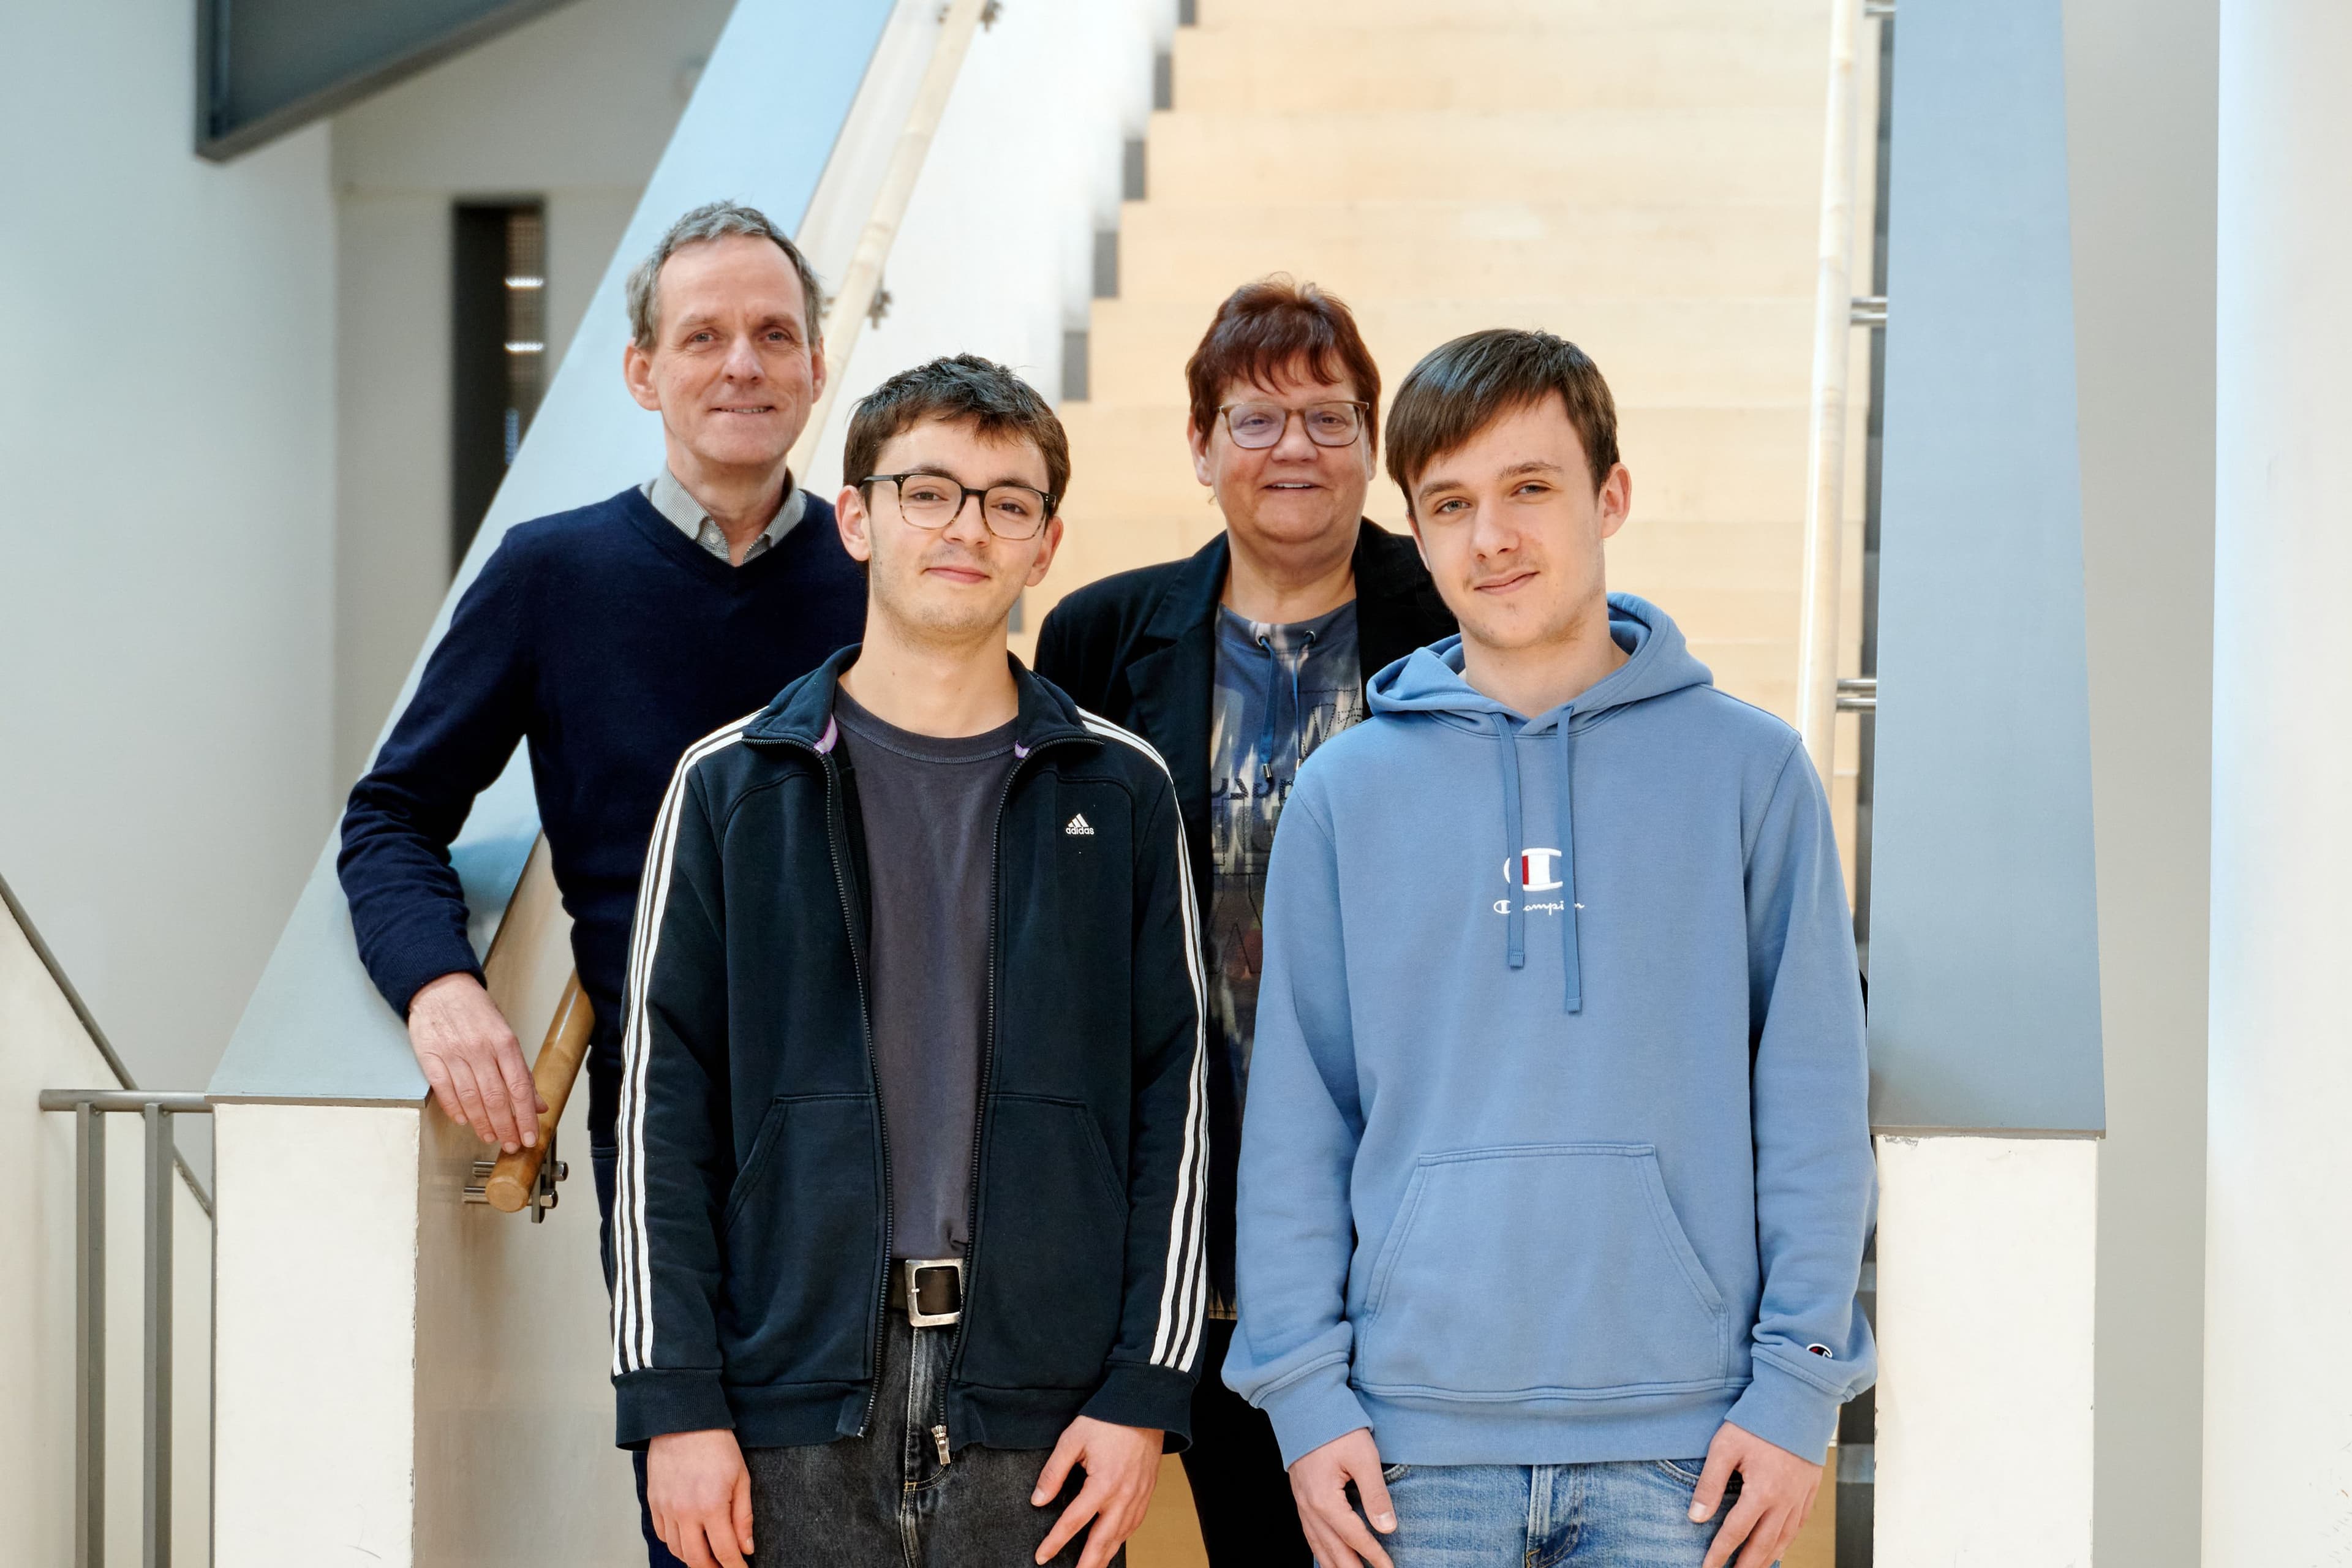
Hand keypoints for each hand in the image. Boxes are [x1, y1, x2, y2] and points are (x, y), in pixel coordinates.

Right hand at [407, 971, 543, 1151]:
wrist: (440, 987)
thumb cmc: (475, 1011)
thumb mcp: (505, 1034)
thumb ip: (520, 1070)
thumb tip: (537, 1103)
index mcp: (504, 1042)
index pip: (519, 1087)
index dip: (525, 1116)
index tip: (529, 1136)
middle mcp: (480, 1049)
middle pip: (495, 1097)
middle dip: (506, 1126)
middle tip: (511, 1144)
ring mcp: (453, 1054)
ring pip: (470, 1098)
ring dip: (482, 1123)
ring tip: (491, 1137)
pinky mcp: (430, 1057)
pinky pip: (444, 1090)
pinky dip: (455, 1109)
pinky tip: (464, 1121)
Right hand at [647, 1428, 753, 1567]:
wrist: (684, 1420)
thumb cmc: (716, 1445)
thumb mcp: (741, 1478)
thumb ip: (743, 1517)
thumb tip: (746, 1547)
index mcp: (711, 1506)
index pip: (724, 1552)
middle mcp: (685, 1512)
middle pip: (696, 1559)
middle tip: (724, 1567)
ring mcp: (666, 1509)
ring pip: (677, 1550)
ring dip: (693, 1558)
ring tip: (708, 1555)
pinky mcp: (654, 1502)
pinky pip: (662, 1535)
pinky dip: (675, 1543)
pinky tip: (688, 1538)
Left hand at [1031, 1416, 1162, 1567]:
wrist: (1144, 1405)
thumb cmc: (1108, 1418)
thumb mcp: (1072, 1440)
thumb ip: (1054, 1473)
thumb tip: (1038, 1500)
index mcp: (1102, 1484)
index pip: (1073, 1523)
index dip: (1054, 1542)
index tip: (1041, 1557)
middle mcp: (1123, 1496)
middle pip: (1101, 1541)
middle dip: (1086, 1564)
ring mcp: (1139, 1496)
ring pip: (1120, 1537)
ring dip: (1104, 1557)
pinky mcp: (1147, 1492)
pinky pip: (1134, 1525)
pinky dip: (1122, 1539)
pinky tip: (1113, 1544)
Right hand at [1287, 1427, 1395, 1567]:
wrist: (1304, 1405)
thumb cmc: (1336, 1428)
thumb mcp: (1363, 1458)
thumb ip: (1376, 1495)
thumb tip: (1388, 1528)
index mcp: (1326, 1501)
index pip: (1355, 1537)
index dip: (1374, 1556)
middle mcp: (1310, 1508)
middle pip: (1333, 1551)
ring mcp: (1302, 1504)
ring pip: (1318, 1547)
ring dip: (1335, 1565)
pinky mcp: (1300, 1497)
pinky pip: (1309, 1534)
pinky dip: (1320, 1551)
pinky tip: (1327, 1557)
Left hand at [1692, 1421, 1822, 1567]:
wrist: (1798, 1400)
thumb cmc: (1758, 1420)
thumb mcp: (1724, 1447)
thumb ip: (1709, 1484)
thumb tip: (1695, 1518)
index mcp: (1762, 1493)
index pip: (1736, 1533)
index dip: (1720, 1555)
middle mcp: (1784, 1501)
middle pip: (1763, 1546)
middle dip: (1746, 1566)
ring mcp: (1801, 1497)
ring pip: (1784, 1539)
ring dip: (1768, 1558)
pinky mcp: (1810, 1490)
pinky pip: (1800, 1525)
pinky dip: (1788, 1540)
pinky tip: (1779, 1546)